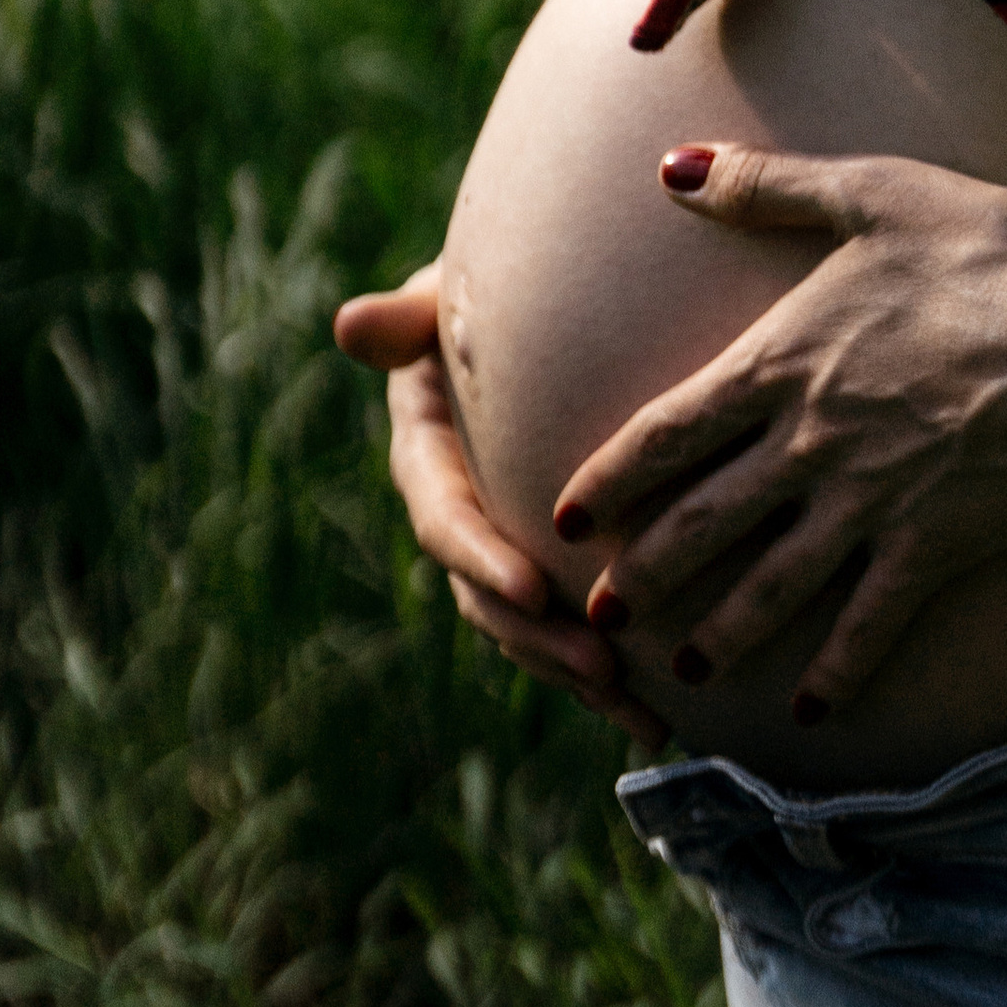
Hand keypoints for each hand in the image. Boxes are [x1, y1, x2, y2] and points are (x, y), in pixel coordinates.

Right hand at [335, 263, 664, 751]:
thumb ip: (407, 318)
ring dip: (578, 673)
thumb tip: (349, 324)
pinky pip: (569, 629)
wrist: (538, 309)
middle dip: (539, 638)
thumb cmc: (489, 287)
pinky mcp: (548, 565)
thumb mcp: (445, 296)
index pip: (444, 514)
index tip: (533, 588)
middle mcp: (460, 510)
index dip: (482, 555)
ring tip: (637, 707)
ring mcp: (503, 545)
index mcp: (427, 452)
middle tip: (601, 665)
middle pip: (487, 593)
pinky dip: (608, 677)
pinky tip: (657, 719)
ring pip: (528, 629)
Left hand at [553, 148, 1006, 729]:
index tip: (567, 516)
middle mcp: (810, 445)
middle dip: (644, 574)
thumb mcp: (872, 195)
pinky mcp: (931, 547)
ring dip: (720, 631)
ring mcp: (869, 505)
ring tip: (684, 669)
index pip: (669, 431)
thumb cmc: (986, 256)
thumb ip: (767, 183)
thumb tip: (672, 164)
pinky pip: (868, 623)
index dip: (612, 476)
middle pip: (704, 523)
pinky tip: (811, 710)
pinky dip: (835, 669)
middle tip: (597, 617)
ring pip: (772, 584)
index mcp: (784, 365)